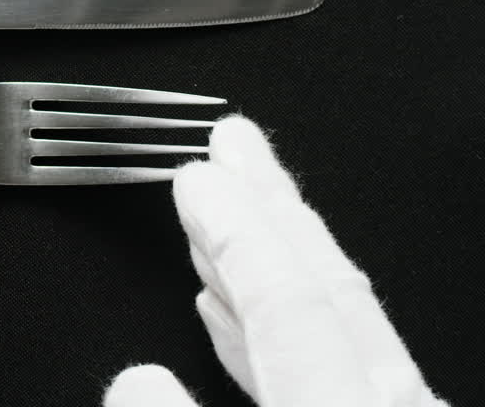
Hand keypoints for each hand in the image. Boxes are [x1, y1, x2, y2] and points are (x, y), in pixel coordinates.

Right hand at [104, 116, 446, 406]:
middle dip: (270, 203)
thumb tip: (137, 378)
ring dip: (274, 258)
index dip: (236, 228)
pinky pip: (338, 368)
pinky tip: (240, 321)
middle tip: (236, 144)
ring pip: (340, 320)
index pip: (284, 298)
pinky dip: (287, 331)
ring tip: (232, 211)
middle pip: (327, 284)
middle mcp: (387, 405)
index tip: (200, 174)